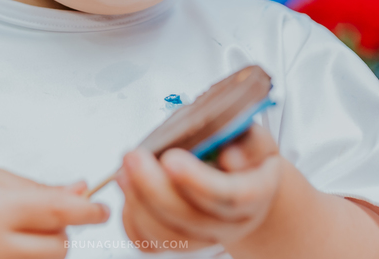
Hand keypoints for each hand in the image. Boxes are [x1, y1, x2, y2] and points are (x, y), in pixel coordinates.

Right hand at [0, 169, 108, 258]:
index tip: (102, 208)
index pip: (59, 213)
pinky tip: (19, 242)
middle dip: (65, 230)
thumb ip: (40, 188)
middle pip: (59, 246)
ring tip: (27, 228)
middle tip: (53, 214)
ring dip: (50, 245)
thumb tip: (80, 190)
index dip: (88, 211)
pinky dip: (33, 256)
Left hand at [118, 125, 281, 252]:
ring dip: (138, 204)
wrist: (240, 179)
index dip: (198, 181)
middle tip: (133, 157)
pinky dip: (131, 220)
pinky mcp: (178, 242)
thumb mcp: (254, 136)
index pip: (229, 196)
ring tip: (123, 171)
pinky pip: (149, 243)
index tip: (170, 159)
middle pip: (191, 219)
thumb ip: (248, 142)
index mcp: (255, 193)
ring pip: (167, 236)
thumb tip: (230, 158)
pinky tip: (126, 190)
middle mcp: (231, 223)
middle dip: (155, 188)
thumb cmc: (242, 152)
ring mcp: (204, 237)